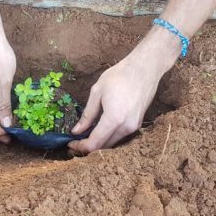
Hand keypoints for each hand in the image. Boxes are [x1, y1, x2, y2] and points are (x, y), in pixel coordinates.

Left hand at [68, 28, 180, 153]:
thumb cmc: (120, 76)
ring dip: (99, 142)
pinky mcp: (137, 124)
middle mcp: (126, 127)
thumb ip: (87, 115)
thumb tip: (76, 131)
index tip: (70, 143)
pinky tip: (100, 129)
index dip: (80, 147)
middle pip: (104, 147)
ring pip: (113, 143)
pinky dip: (108, 137)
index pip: (95, 143)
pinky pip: (120, 136)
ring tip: (85, 135)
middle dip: (88, 147)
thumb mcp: (97, 92)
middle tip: (75, 141)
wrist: (145, 68)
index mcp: (114, 119)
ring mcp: (134, 127)